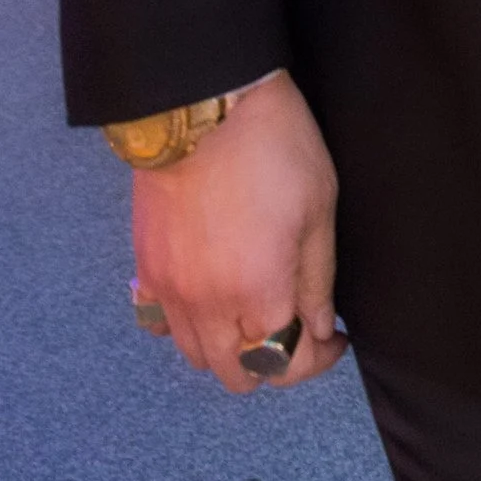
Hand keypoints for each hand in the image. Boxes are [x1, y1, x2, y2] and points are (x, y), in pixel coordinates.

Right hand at [130, 73, 344, 392]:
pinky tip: (208, 299)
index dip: (317, 360)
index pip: (285, 365)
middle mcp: (208, 307)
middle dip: (275, 362)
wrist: (203, 105)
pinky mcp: (145, 269)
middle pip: (238, 375)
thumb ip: (316, 280)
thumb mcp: (318, 209)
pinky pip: (160, 325)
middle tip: (297, 327)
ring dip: (230, 349)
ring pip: (198, 358)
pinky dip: (185, 327)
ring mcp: (170, 291)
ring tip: (256, 313)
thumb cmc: (274, 148)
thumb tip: (318, 328)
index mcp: (258, 294)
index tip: (334, 337)